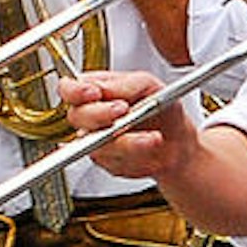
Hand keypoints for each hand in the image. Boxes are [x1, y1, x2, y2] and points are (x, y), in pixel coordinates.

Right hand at [57, 67, 184, 183]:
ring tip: (153, 138)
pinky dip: (136, 156)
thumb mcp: (148, 85)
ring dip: (128, 142)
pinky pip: (113, 162)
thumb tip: (101, 87)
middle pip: (77, 117)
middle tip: (124, 111)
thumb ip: (123, 84)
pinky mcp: (106, 162)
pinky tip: (148, 149)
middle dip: (101, 115)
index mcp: (94, 91)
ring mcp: (95, 141)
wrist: (178, 141)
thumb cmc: (161, 108)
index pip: (69, 88)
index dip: (76, 92)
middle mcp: (90, 116)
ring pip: (98, 145)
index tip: (94, 93)